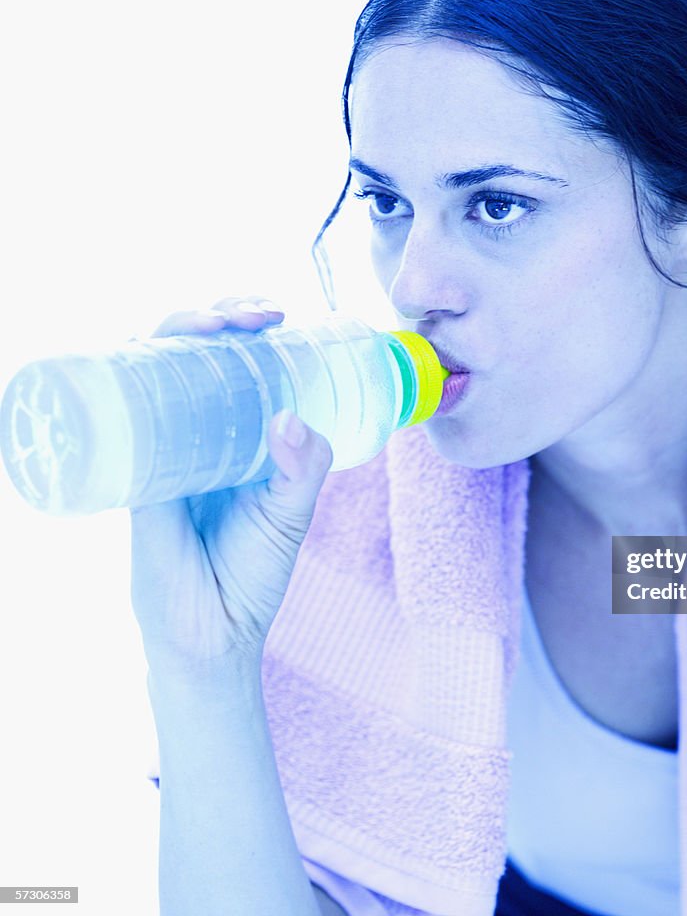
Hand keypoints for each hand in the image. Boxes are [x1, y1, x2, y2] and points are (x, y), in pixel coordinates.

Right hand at [129, 296, 332, 678]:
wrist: (211, 634)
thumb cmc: (252, 573)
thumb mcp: (291, 513)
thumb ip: (305, 468)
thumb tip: (292, 416)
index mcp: (235, 434)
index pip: (234, 362)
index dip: (248, 327)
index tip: (279, 316)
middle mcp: (193, 432)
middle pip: (190, 352)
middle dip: (217, 316)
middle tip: (257, 317)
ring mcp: (158, 447)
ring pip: (151, 369)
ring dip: (174, 331)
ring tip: (212, 326)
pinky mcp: (131, 473)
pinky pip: (118, 417)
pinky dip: (121, 378)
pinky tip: (141, 354)